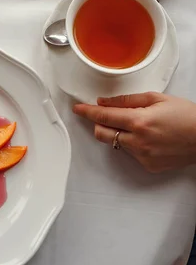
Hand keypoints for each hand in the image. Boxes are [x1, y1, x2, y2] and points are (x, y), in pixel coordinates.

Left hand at [73, 92, 195, 172]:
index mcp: (139, 121)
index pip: (103, 116)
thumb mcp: (156, 98)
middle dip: (98, 124)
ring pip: (116, 143)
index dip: (87, 112)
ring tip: (139, 125)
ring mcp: (143, 156)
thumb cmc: (186, 115)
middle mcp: (138, 141)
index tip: (78, 109)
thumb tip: (104, 102)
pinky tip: (149, 137)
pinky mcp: (149, 166)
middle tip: (105, 115)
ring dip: (119, 133)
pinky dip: (133, 144)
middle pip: (102, 134)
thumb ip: (126, 101)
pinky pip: (131, 153)